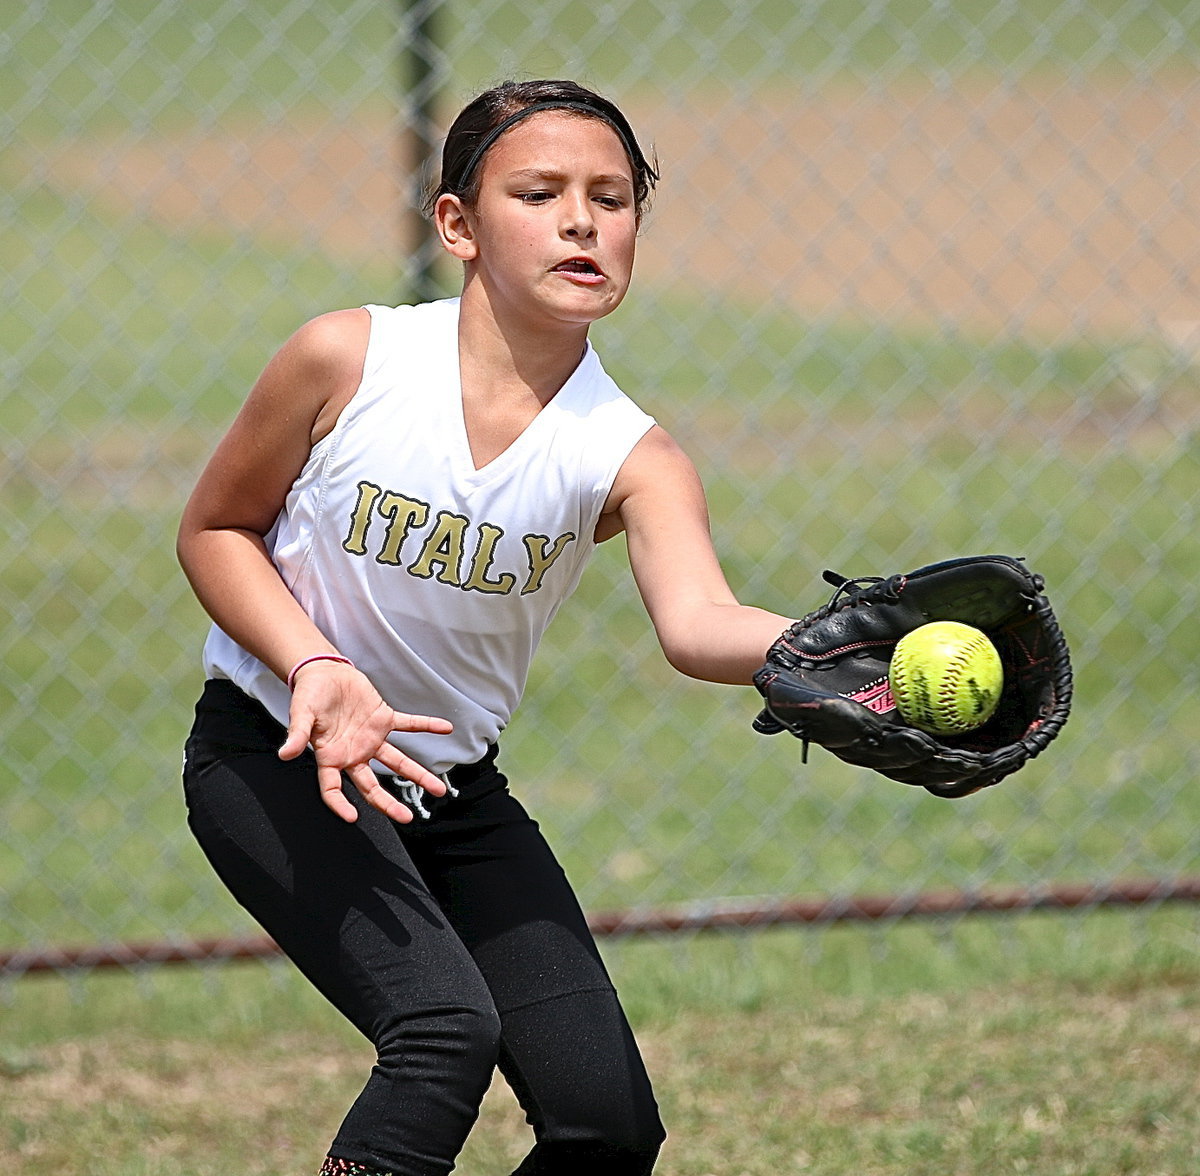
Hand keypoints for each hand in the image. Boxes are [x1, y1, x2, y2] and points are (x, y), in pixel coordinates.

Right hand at [278, 660, 453, 822]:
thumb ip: (298, 735)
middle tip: (407, 817)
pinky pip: (408, 724)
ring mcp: (371, 739)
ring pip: (397, 763)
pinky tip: (445, 728)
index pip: (333, 789)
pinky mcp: (383, 719)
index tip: (352, 817)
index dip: (340, 804)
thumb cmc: (308, 695)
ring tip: (438, 789)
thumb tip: (285, 754)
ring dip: (417, 774)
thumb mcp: (301, 714)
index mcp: (331, 757)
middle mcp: (354, 754)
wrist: (324, 672)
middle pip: (372, 786)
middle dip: (388, 803)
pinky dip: (426, 725)